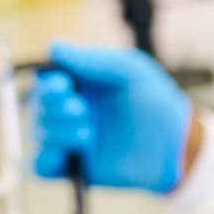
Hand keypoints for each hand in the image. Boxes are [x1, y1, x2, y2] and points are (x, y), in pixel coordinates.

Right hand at [32, 40, 193, 193]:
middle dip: (56, 109)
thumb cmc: (156, 102)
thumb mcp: (130, 71)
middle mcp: (70, 109)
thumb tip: (53, 47)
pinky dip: (45, 160)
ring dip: (58, 133)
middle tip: (83, 111)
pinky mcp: (75, 167)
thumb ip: (93, 59)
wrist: (174, 145)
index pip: (46, 80)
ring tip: (89, 134)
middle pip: (39, 107)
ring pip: (40, 134)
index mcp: (80, 84)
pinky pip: (42, 166)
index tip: (64, 87)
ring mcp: (71, 139)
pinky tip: (66, 155)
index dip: (48, 84)